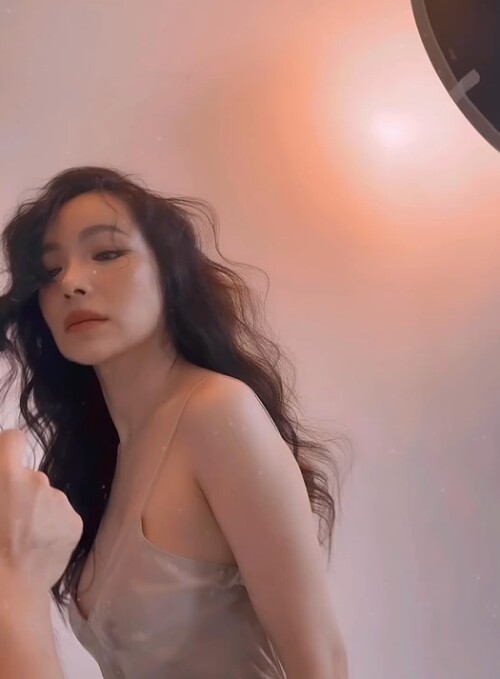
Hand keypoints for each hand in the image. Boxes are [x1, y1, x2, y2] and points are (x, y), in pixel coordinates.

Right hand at [0, 429, 82, 591]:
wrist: (6, 591)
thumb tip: (5, 484)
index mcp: (6, 474)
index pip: (13, 439)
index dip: (7, 450)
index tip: (3, 466)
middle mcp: (37, 480)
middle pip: (30, 476)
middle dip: (19, 492)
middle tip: (7, 521)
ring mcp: (59, 501)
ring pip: (47, 499)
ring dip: (37, 512)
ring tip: (21, 540)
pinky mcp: (75, 522)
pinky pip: (61, 517)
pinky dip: (52, 528)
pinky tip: (37, 549)